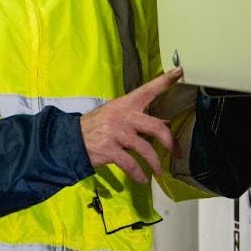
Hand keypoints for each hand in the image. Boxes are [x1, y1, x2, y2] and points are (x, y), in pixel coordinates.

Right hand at [80, 67, 183, 183]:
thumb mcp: (116, 115)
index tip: (179, 71)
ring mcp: (116, 133)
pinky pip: (131, 164)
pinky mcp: (109, 150)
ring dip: (155, 163)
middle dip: (170, 142)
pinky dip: (139, 174)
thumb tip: (165, 123)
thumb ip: (139, 118)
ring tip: (158, 171)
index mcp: (126, 103)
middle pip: (156, 127)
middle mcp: (123, 116)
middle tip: (178, 152)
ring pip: (145, 149)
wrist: (71, 139)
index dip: (164, 81)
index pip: (148, 89)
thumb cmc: (97, 126)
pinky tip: (143, 179)